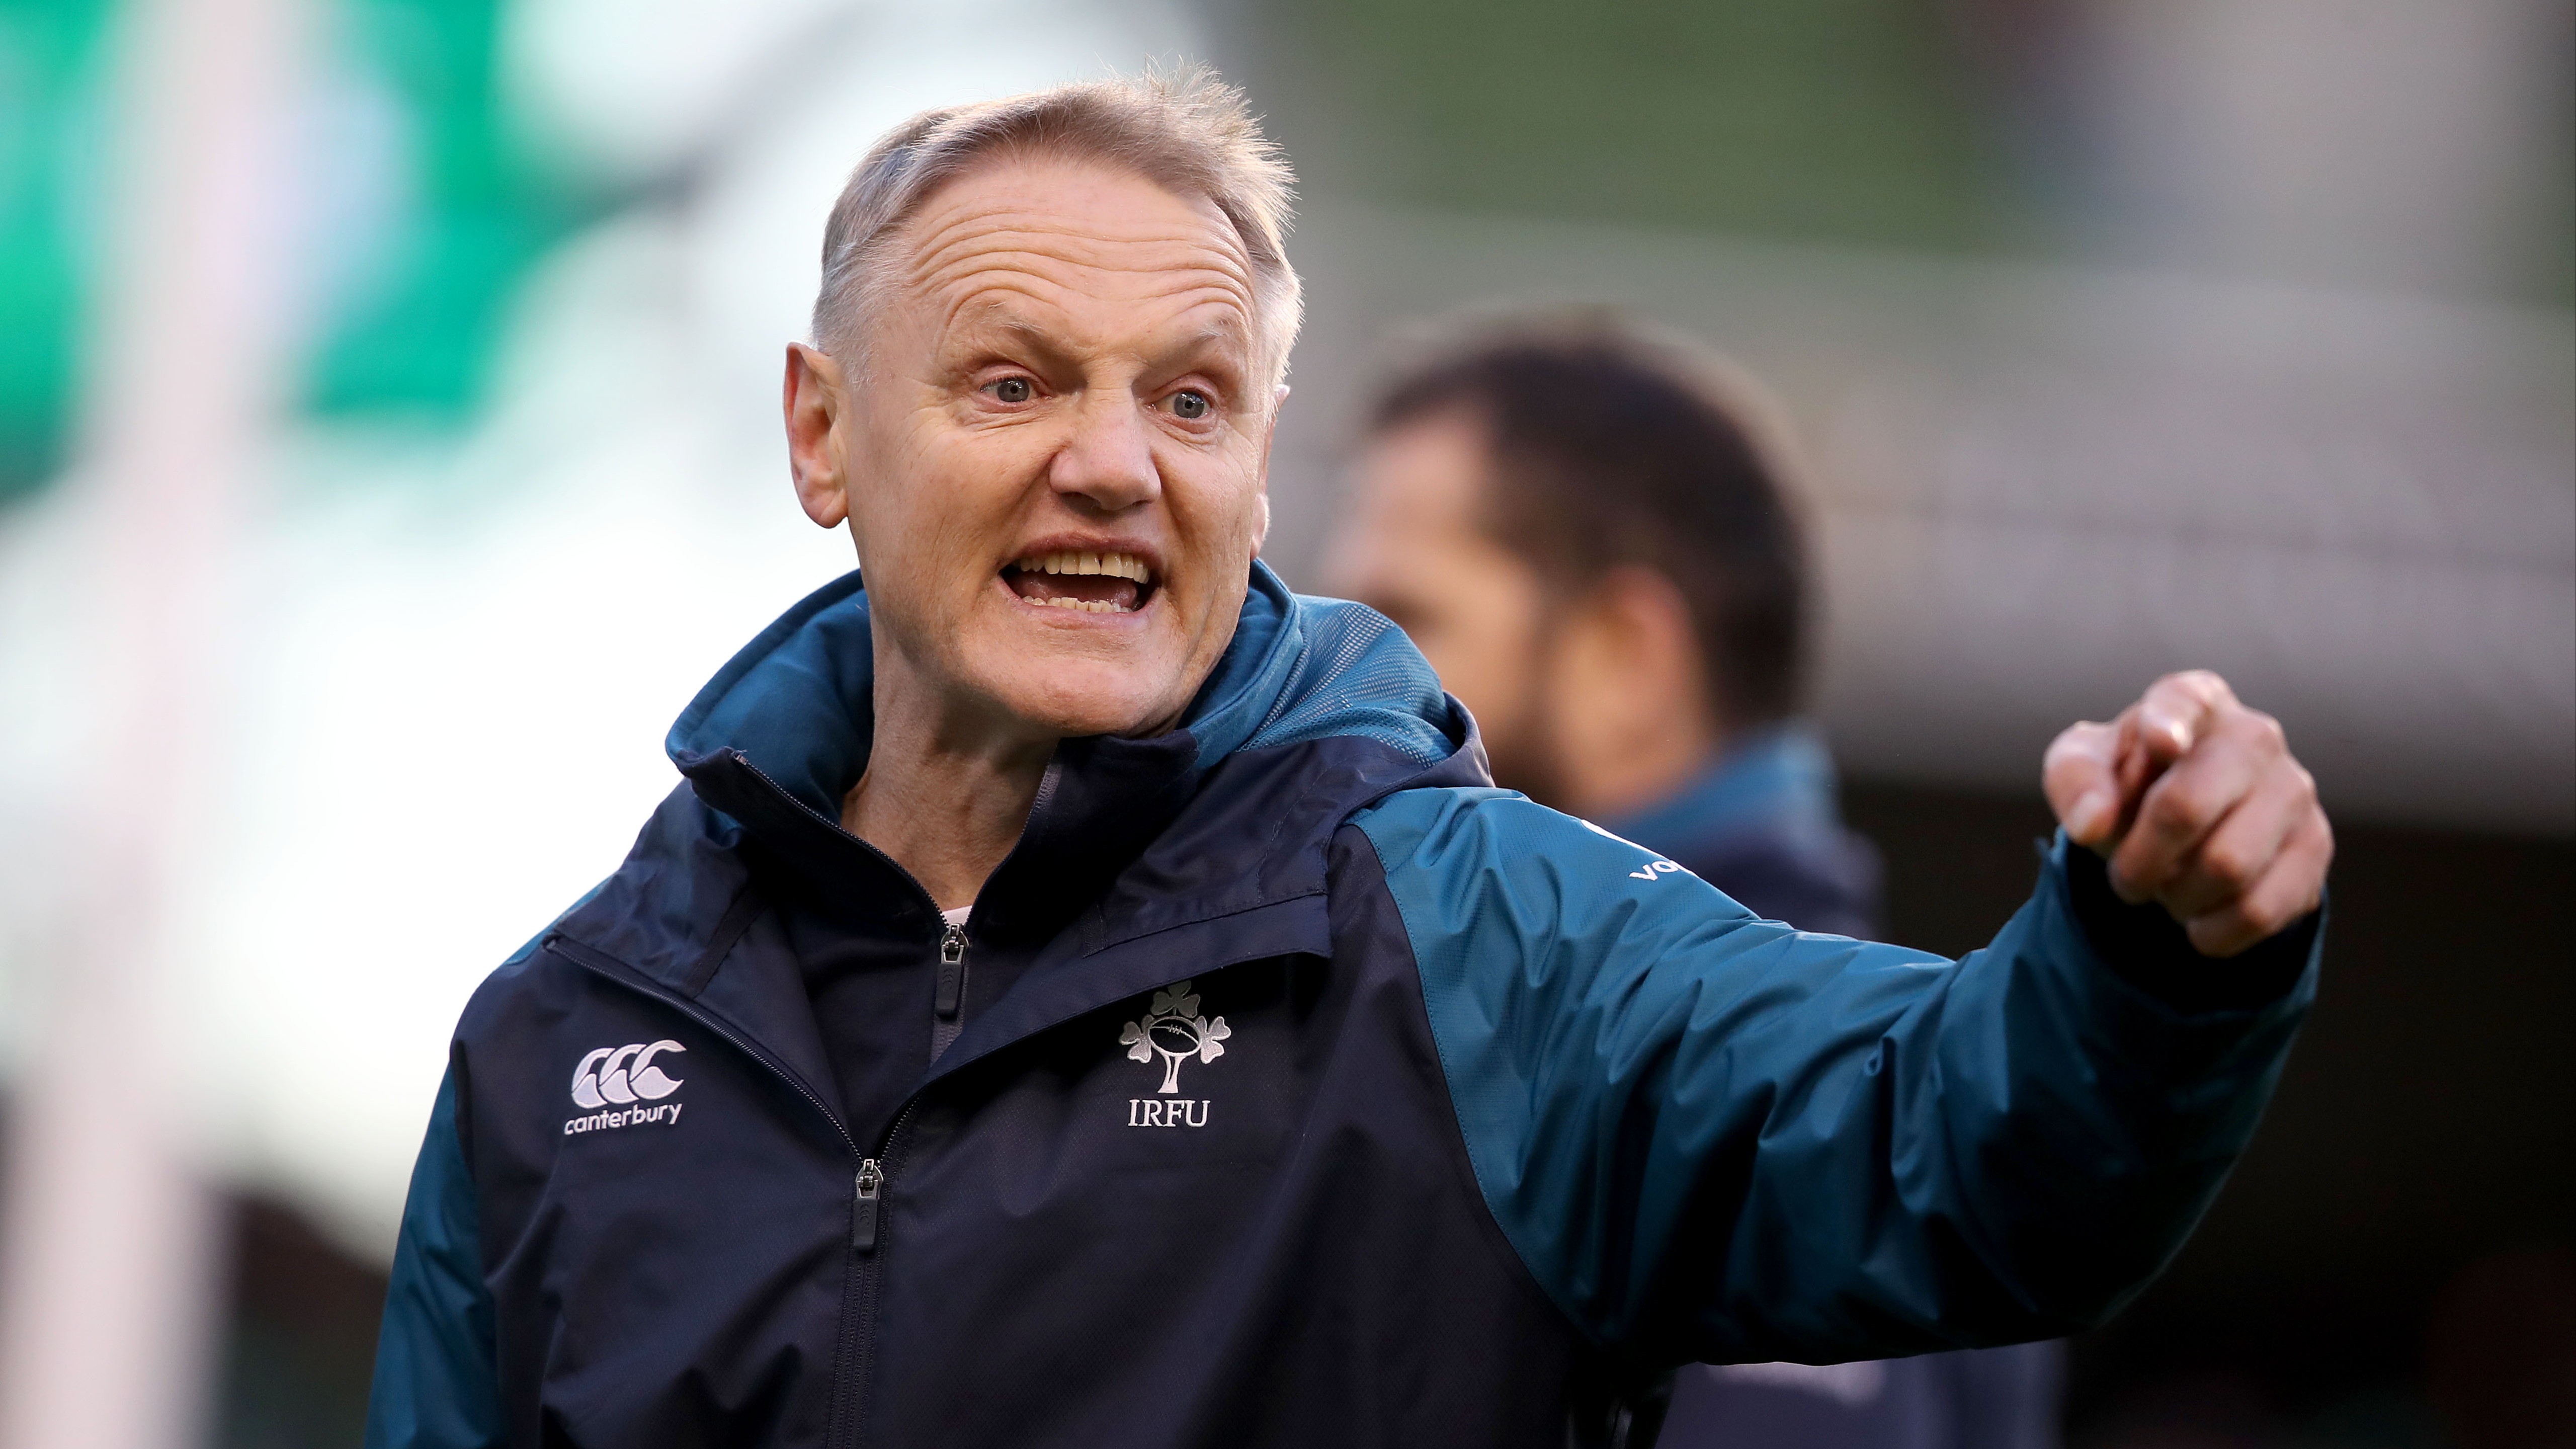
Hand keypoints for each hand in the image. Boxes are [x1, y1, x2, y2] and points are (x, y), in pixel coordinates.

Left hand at [2043, 671, 2330, 956]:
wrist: (2185, 822)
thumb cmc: (2127, 783)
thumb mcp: (2083, 772)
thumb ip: (2075, 785)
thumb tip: (2089, 825)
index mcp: (2192, 701)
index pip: (2183, 703)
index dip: (2170, 724)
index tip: (2163, 744)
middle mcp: (2254, 736)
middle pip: (2186, 808)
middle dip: (2139, 859)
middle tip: (2125, 877)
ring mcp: (2294, 789)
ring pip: (2227, 867)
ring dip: (2177, 896)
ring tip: (2167, 888)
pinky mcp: (2314, 845)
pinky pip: (2260, 909)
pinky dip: (2214, 930)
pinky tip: (2200, 919)